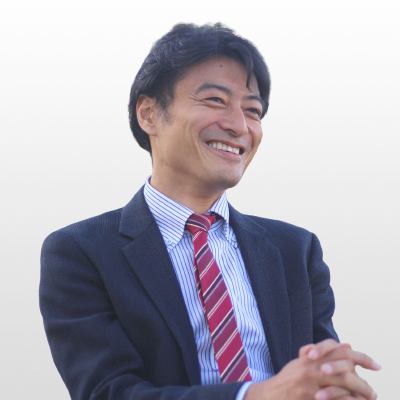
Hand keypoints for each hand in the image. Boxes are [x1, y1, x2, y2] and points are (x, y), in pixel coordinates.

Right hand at [244, 339, 380, 399]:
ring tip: (369, 397)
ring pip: (343, 380)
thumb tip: (346, 345)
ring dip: (360, 389)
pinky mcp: (311, 396)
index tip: (375, 365)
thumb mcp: (301, 362)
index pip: (339, 350)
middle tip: (373, 390)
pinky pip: (336, 397)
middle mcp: (312, 365)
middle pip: (344, 365)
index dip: (360, 357)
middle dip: (363, 378)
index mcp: (311, 356)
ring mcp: (312, 381)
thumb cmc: (288, 379)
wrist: (271, 395)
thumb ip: (321, 352)